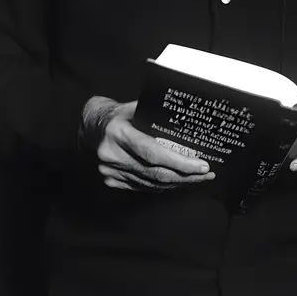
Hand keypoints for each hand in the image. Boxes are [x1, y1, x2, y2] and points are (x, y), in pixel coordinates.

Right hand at [95, 100, 215, 191]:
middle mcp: (113, 155)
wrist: (90, 127)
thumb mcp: (133, 107)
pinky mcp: (111, 181)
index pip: (154, 153)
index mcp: (119, 134)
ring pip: (150, 184)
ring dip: (177, 183)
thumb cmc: (117, 114)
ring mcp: (110, 171)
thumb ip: (155, 114)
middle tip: (206, 174)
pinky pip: (142, 187)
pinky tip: (177, 181)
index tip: (202, 165)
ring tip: (197, 178)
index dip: (180, 162)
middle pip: (155, 173)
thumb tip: (187, 119)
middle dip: (185, 176)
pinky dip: (161, 185)